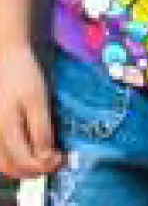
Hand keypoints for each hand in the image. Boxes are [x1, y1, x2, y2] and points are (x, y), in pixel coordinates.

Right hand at [0, 44, 63, 178]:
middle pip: (12, 167)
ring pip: (5, 163)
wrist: (8, 57)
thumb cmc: (24, 75)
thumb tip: (48, 157)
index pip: (24, 160)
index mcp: (5, 129)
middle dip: (35, 170)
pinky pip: (2, 153)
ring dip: (25, 167)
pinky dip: (16, 158)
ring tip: (45, 159)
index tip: (62, 159)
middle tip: (56, 162)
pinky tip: (31, 150)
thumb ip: (41, 129)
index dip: (45, 165)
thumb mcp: (38, 99)